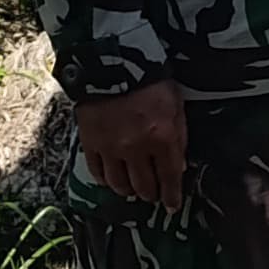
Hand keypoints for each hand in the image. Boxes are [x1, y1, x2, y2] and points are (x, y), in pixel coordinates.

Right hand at [74, 82, 189, 206]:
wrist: (112, 61)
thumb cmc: (150, 80)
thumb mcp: (175, 106)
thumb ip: (178, 138)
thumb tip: (178, 167)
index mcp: (162, 137)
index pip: (169, 177)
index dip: (171, 196)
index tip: (171, 206)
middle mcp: (136, 148)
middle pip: (144, 186)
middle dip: (151, 195)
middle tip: (153, 195)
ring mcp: (111, 148)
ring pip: (119, 185)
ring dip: (128, 191)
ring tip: (132, 189)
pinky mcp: (90, 143)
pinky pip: (97, 172)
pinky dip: (105, 180)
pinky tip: (111, 179)